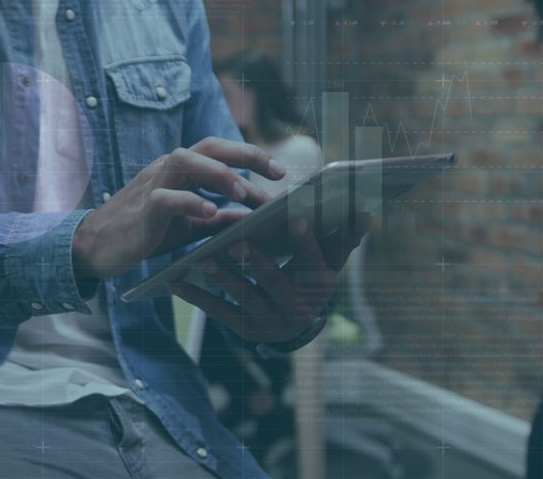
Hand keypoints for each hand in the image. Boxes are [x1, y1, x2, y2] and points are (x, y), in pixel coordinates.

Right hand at [72, 137, 284, 279]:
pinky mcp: (142, 208)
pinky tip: (211, 213)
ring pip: (186, 161)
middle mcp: (167, 169)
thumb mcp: (187, 226)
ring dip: (218, 174)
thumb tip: (251, 218)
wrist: (97, 246)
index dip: (252, 159)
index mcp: (180, 170)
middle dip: (246, 154)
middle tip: (277, 172)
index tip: (281, 175)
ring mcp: (152, 185)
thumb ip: (217, 219)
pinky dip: (191, 202)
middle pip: (209, 146)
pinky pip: (167, 198)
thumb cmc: (142, 232)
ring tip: (242, 192)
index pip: (220, 153)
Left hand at [170, 212, 371, 343]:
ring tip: (202, 259)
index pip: (316, 261)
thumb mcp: (326, 263)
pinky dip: (197, 298)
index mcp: (320, 285)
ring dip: (223, 279)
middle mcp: (299, 308)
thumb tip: (366, 212)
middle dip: (257, 262)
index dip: (306, 242)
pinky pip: (219, 313)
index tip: (295, 218)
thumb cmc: (307, 280)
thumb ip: (342, 237)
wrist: (292, 327)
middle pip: (276, 282)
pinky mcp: (245, 331)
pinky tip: (176, 281)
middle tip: (236, 241)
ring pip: (245, 298)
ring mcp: (271, 322)